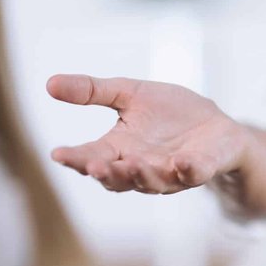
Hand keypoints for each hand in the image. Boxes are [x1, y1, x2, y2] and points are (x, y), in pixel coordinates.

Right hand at [47, 74, 249, 194]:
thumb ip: (93, 91)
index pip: (93, 156)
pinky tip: (180, 162)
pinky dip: (186, 171)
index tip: (58, 153)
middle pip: (118, 177)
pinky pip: (192, 175)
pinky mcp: (200, 169)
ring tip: (132, 165)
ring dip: (141, 175)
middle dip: (106, 173)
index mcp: (121, 149)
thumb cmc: (170, 114)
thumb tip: (49, 84)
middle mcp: (142, 167)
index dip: (76, 158)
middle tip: (93, 166)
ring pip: (152, 181)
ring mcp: (172, 172)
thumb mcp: (129, 94)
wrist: (215, 126)